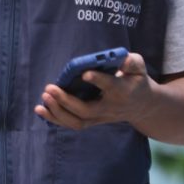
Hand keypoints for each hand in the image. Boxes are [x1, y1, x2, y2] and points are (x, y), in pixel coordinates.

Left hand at [35, 51, 155, 130]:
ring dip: (58, 112)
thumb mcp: (139, 68)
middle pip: (86, 109)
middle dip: (66, 100)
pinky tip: (41, 110)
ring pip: (77, 121)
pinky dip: (56, 118)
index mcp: (122, 90)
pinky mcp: (92, 121)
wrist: (142, 106)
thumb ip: (131, 62)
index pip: (109, 86)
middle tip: (49, 88)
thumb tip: (121, 59)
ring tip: (43, 99)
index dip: (98, 80)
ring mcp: (100, 117)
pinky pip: (72, 124)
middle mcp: (109, 107)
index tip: (85, 73)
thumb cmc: (136, 80)